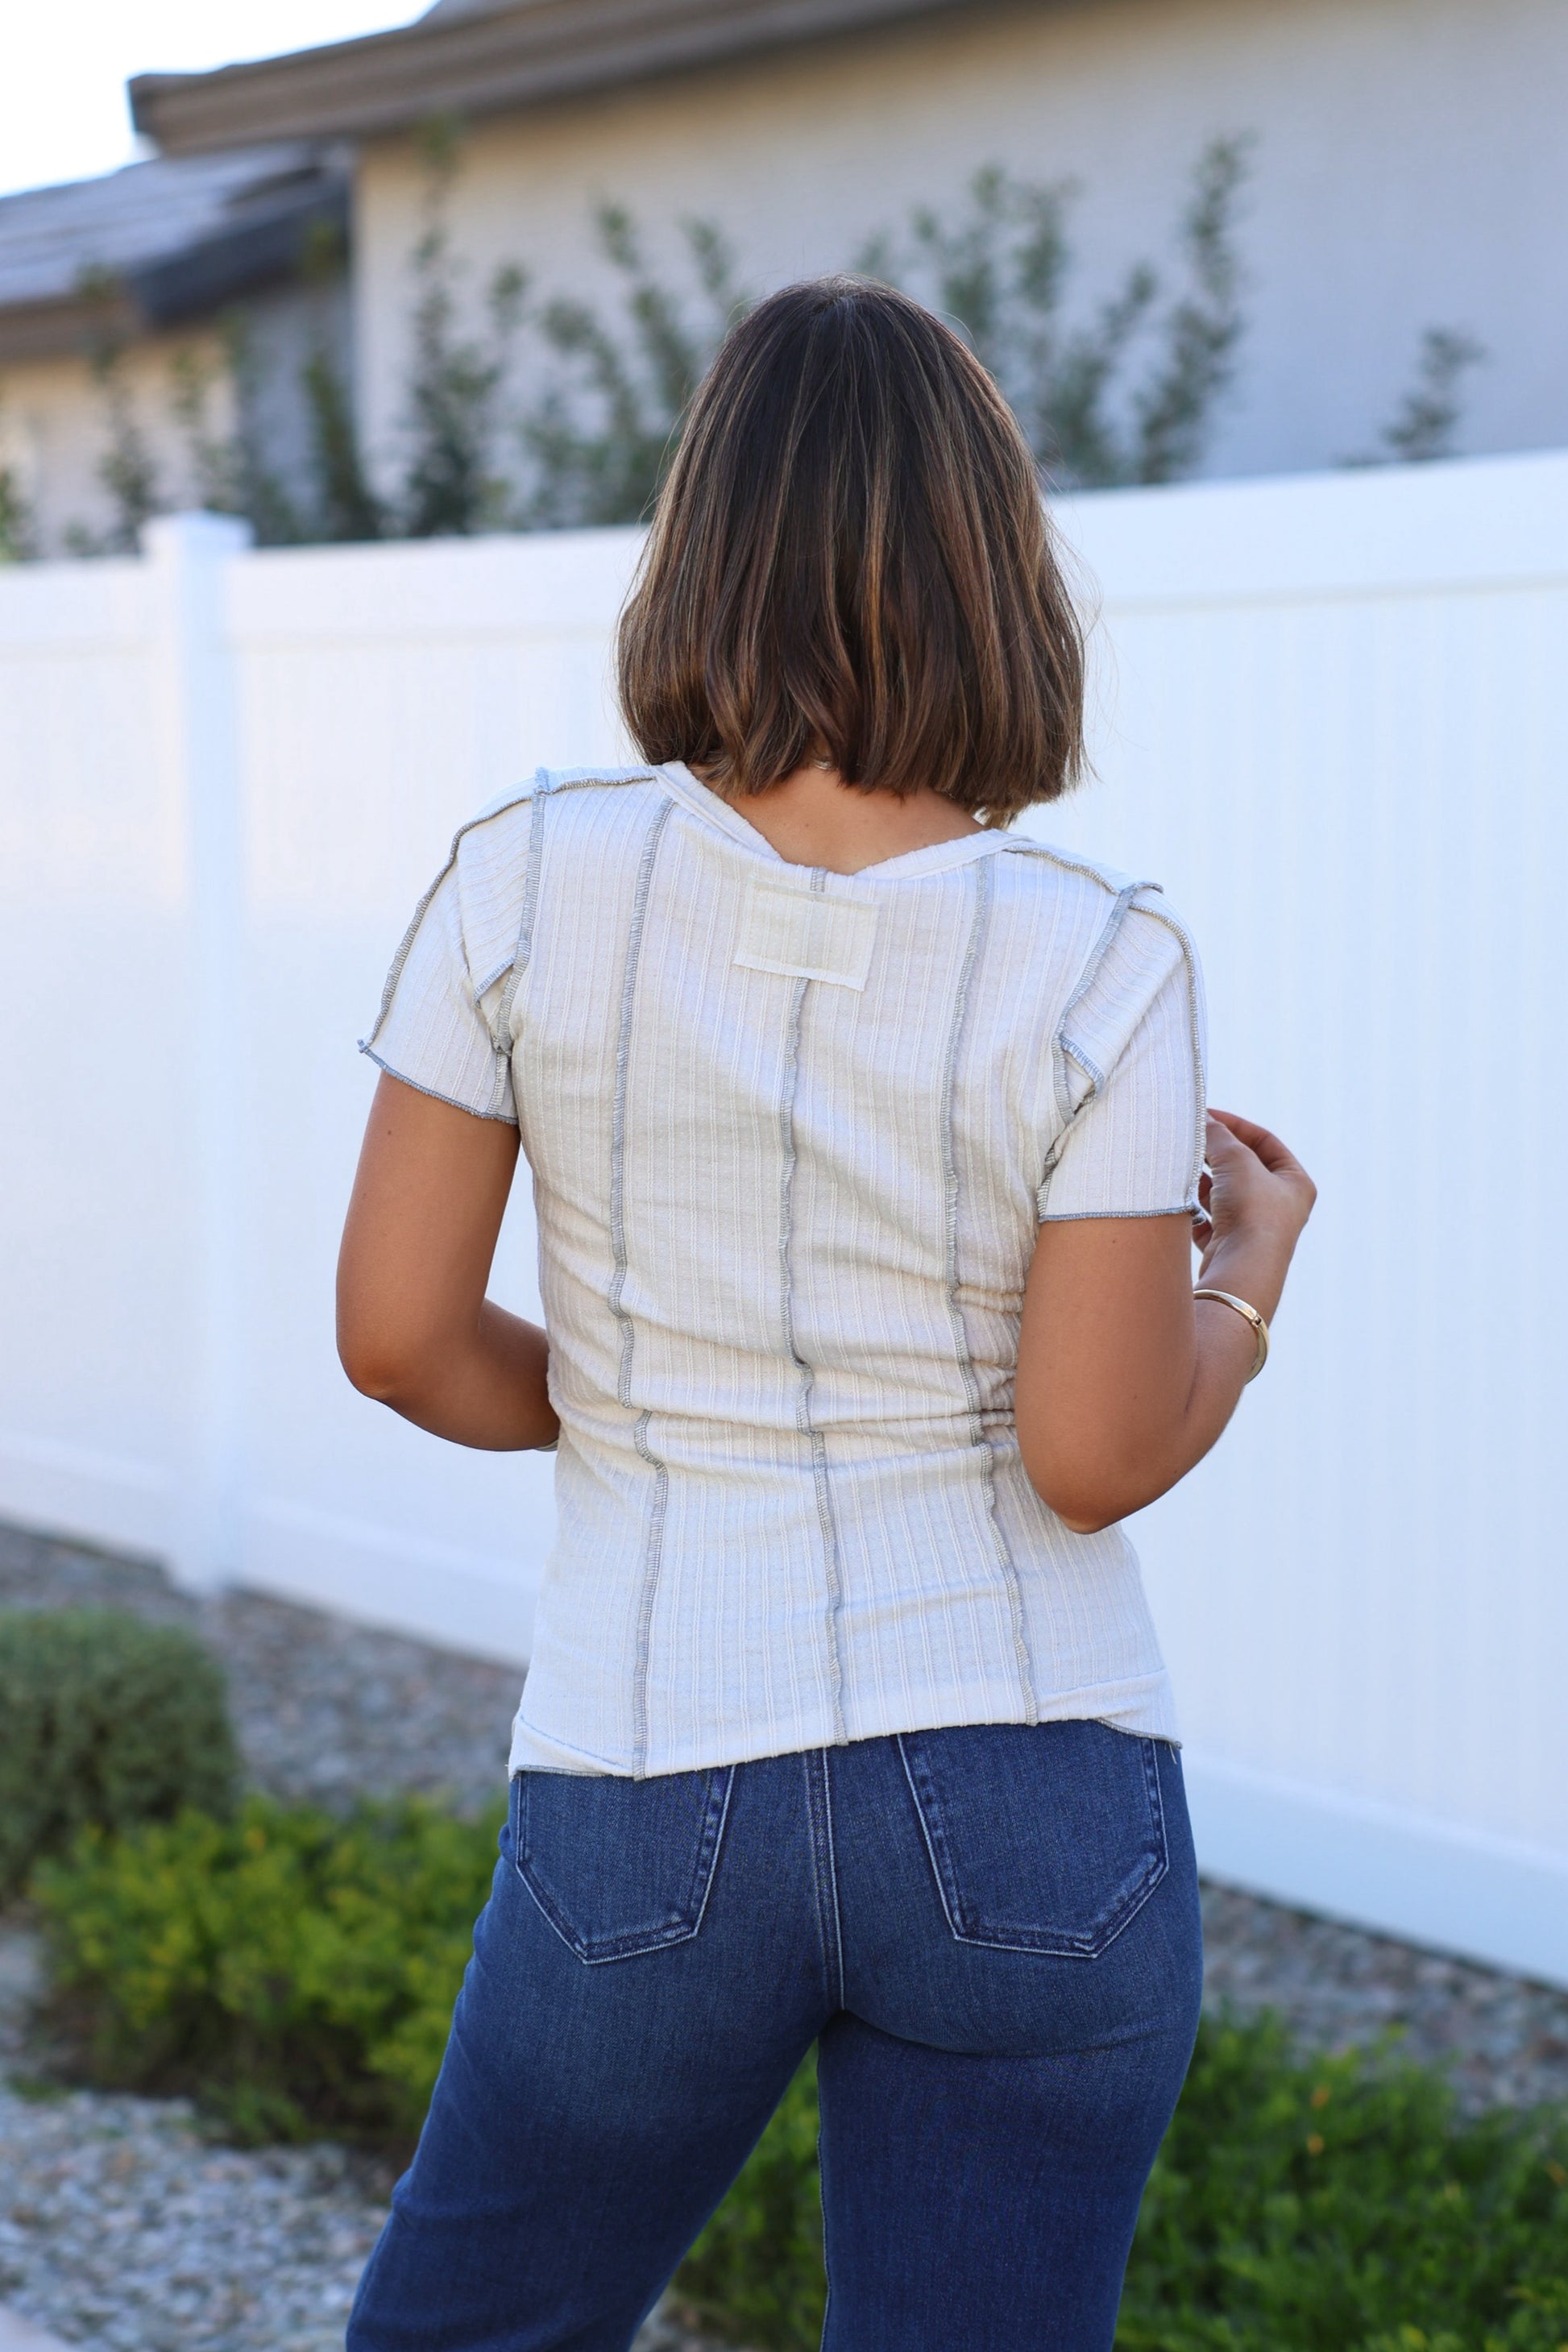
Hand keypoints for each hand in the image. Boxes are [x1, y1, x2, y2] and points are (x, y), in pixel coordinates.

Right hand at [1192, 1110, 1315, 1285]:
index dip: (1236, 1125)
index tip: (1206, 1116)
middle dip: (1216, 1152)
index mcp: (1295, 1183)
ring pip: (1224, 1193)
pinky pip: (1208, 1220)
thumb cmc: (1253, 1212)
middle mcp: (1279, 1206)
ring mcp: (1254, 1228)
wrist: (1241, 1269)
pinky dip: (1193, 1207)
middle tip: (1190, 1137)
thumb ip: (1219, 1136)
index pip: (1265, 1141)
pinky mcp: (1229, 1247)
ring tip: (1181, 1165)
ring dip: (1203, 1179)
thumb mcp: (1237, 1160)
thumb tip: (1204, 1120)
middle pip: (1243, 1167)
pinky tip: (1179, 1197)